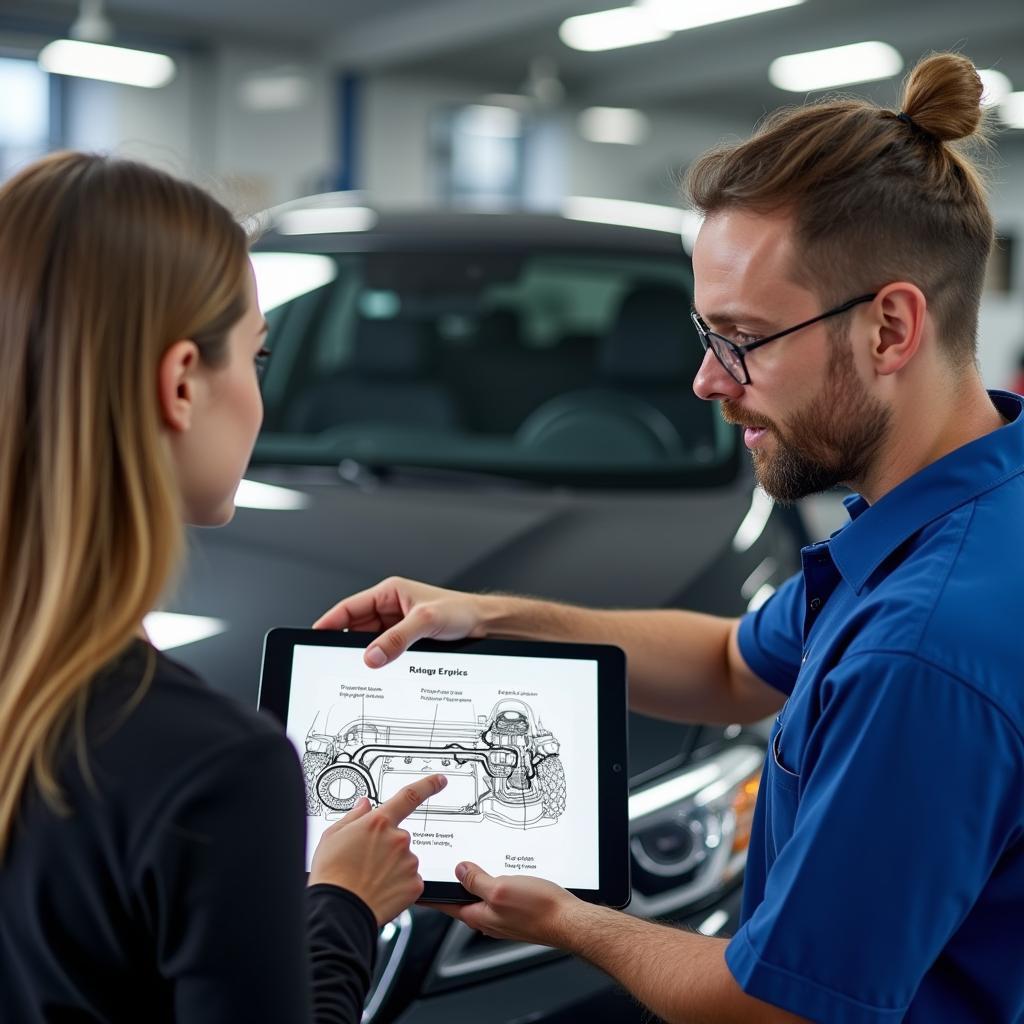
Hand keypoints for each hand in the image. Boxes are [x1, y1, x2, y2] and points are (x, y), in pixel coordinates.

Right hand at [309, 773, 446, 925]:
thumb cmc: (331, 875)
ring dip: (392, 866)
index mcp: (379, 822)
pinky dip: (398, 884)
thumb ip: (353, 816)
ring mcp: (409, 862)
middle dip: (387, 847)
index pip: (409, 796)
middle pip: (399, 837)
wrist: (338, 913)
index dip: (428, 785)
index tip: (440, 780)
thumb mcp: (332, 836)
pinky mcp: (415, 884)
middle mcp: (398, 839)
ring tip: (369, 879)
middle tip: (365, 862)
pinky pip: (410, 879)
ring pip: (404, 859)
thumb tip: (364, 804)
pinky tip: (381, 890)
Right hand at [314, 577, 489, 667]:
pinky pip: (385, 653)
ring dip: (367, 656)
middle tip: (335, 661)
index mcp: (389, 592)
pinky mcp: (405, 642)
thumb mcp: (426, 622)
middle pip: (356, 628)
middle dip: (347, 645)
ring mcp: (397, 626)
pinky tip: (380, 672)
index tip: (314, 636)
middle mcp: (390, 607)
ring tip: (360, 669)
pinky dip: (381, 662)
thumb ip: (397, 640)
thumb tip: (371, 656)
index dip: (329, 622)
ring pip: (370, 643)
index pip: (349, 608)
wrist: (485, 625)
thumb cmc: (461, 611)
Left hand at [425, 861, 583, 947]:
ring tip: (468, 863)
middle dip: (451, 883)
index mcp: (478, 915)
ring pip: (479, 896)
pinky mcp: (516, 911)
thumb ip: (476, 880)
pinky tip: (498, 871)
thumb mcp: (500, 888)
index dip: (430, 893)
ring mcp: (502, 917)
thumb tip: (460, 870)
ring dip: (473, 881)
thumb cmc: (539, 910)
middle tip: (442, 864)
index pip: (444, 904)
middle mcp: (487, 919)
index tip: (417, 885)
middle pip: (461, 899)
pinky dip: (491, 882)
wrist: (568, 921)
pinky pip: (496, 895)